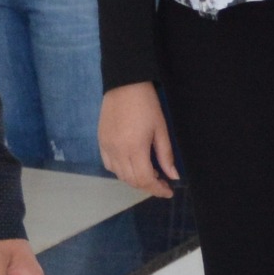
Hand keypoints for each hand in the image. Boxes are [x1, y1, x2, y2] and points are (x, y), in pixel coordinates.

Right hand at [99, 83, 178, 199]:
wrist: (124, 84)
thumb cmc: (147, 104)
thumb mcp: (161, 129)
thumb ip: (166, 155)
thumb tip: (173, 176)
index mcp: (135, 148)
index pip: (145, 179)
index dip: (157, 189)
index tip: (168, 191)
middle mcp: (118, 152)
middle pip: (132, 180)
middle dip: (148, 186)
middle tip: (161, 182)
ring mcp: (106, 147)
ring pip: (119, 175)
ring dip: (134, 179)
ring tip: (149, 173)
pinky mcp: (100, 141)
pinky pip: (109, 165)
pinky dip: (120, 171)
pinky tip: (131, 165)